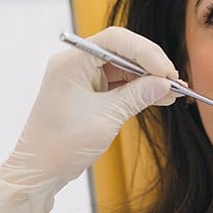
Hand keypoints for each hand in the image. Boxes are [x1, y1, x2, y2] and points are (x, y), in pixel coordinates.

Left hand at [0, 27, 178, 212]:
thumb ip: (137, 96)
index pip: (115, 41)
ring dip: (148, 78)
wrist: (38, 171)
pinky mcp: (88, 91)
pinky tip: (159, 96)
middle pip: (122, 50)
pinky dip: (138, 89)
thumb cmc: (62, 145)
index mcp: (72, 62)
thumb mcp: (106, 118)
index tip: (166, 71)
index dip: (145, 52)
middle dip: (150, 64)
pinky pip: (119, 82)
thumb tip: (165, 84)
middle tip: (173, 81)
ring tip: (173, 91)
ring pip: (123, 67)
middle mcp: (76, 63)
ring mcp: (82, 77)